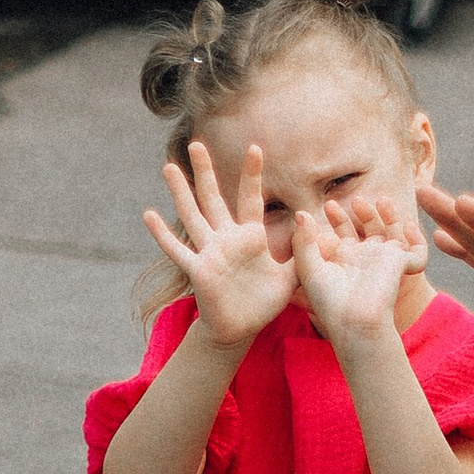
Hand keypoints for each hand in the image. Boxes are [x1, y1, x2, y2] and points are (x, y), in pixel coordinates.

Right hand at [141, 139, 291, 349]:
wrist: (241, 328)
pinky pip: (177, 251)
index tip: (256, 148)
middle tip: (197, 144)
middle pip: (214, 198)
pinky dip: (162, 235)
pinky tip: (148, 214)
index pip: (250, 199)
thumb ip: (305, 255)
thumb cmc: (264, 302)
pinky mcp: (199, 271)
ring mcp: (210, 253)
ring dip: (181, 193)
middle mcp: (226, 239)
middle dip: (206, 172)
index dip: (252, 176)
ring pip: (192, 217)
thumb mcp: (291, 278)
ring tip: (168, 167)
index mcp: (249, 236)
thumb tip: (325, 234)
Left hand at [290, 190, 419, 356]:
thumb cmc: (329, 302)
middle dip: (364, 213)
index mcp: (345, 261)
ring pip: (393, 234)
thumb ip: (303, 241)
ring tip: (381, 201)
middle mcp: (366, 260)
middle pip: (370, 230)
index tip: (329, 205)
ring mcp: (385, 263)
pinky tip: (408, 227)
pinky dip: (418, 240)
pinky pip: (418, 253)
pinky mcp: (401, 266)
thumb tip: (300, 214)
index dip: (338, 218)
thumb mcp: (309, 268)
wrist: (354, 320)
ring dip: (390, 216)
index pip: (345, 233)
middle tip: (356, 201)